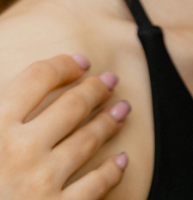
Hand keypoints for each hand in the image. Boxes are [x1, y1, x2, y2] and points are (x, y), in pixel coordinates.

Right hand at [0, 54, 129, 199]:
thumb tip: (13, 95)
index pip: (37, 78)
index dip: (62, 66)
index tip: (78, 63)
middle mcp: (19, 151)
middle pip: (72, 105)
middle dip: (95, 89)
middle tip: (109, 81)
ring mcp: (40, 183)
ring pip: (89, 139)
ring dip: (109, 121)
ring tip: (122, 109)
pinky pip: (95, 186)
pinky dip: (111, 170)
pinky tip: (119, 161)